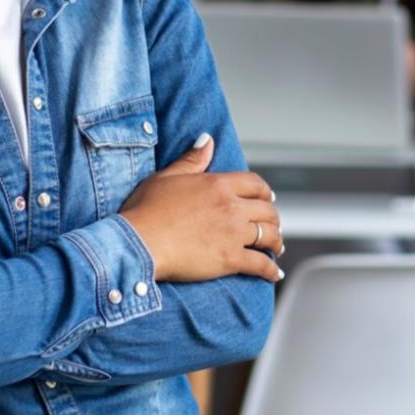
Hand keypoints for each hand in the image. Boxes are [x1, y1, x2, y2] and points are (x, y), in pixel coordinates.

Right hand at [120, 134, 283, 283]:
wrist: (138, 242)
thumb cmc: (146, 210)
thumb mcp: (167, 177)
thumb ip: (192, 160)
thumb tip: (208, 140)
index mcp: (218, 184)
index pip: (255, 183)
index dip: (264, 191)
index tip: (267, 198)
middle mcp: (231, 207)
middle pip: (267, 210)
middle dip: (273, 218)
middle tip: (273, 225)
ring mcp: (233, 233)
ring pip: (269, 235)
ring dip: (277, 241)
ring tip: (276, 248)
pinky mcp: (230, 259)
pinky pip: (260, 264)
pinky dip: (271, 270)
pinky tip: (275, 273)